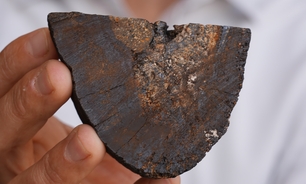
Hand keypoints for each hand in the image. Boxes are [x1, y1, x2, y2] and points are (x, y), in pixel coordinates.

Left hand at [0, 28, 179, 183]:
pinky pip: (3, 79)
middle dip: (29, 106)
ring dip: (19, 72)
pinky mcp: (7, 102)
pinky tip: (45, 42)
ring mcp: (8, 130)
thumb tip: (167, 178)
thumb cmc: (98, 176)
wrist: (76, 162)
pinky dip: (18, 58)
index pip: (43, 182)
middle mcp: (16, 162)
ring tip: (50, 49)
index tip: (91, 139)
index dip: (63, 165)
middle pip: (5, 138)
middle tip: (58, 77)